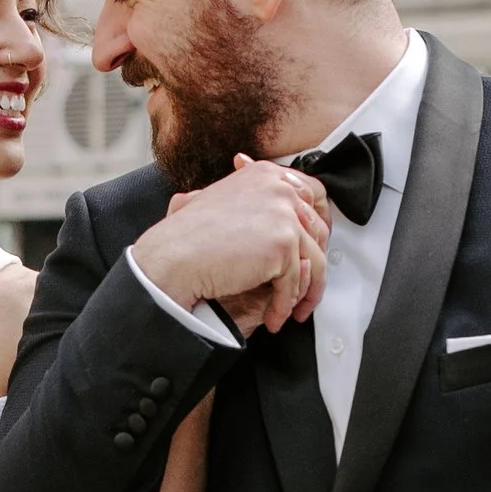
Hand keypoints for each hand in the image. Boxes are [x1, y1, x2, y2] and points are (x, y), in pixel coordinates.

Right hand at [143, 158, 329, 335]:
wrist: (172, 259)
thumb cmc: (185, 236)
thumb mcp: (221, 201)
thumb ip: (252, 201)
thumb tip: (280, 216)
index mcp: (265, 174)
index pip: (311, 195)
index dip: (318, 224)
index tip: (315, 248)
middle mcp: (279, 189)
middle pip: (317, 230)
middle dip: (315, 262)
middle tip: (305, 286)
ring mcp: (283, 215)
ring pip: (314, 260)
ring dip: (305, 291)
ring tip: (292, 309)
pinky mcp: (283, 245)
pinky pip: (294, 282)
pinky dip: (285, 304)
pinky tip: (275, 317)